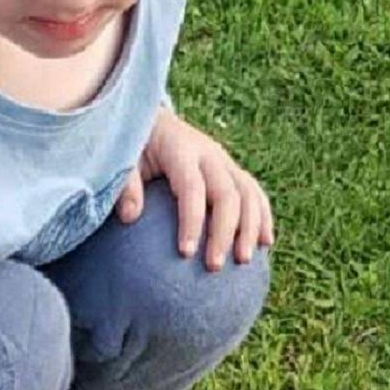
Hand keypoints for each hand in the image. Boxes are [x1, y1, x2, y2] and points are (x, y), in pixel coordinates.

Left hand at [117, 107, 275, 270]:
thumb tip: (130, 217)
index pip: (192, 188)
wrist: (155, 122)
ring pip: (248, 193)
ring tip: (244, 261)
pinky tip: (266, 243)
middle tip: (214, 267)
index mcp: (181, 150)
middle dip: (224, 232)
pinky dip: (262, 216)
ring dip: (251, 228)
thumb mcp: (123, 159)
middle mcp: (209, 154)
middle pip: (228, 193)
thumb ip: (126, 185)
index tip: (186, 254)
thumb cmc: (135, 148)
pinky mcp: (232, 170)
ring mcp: (225, 161)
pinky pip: (254, 192)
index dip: (191, 220)